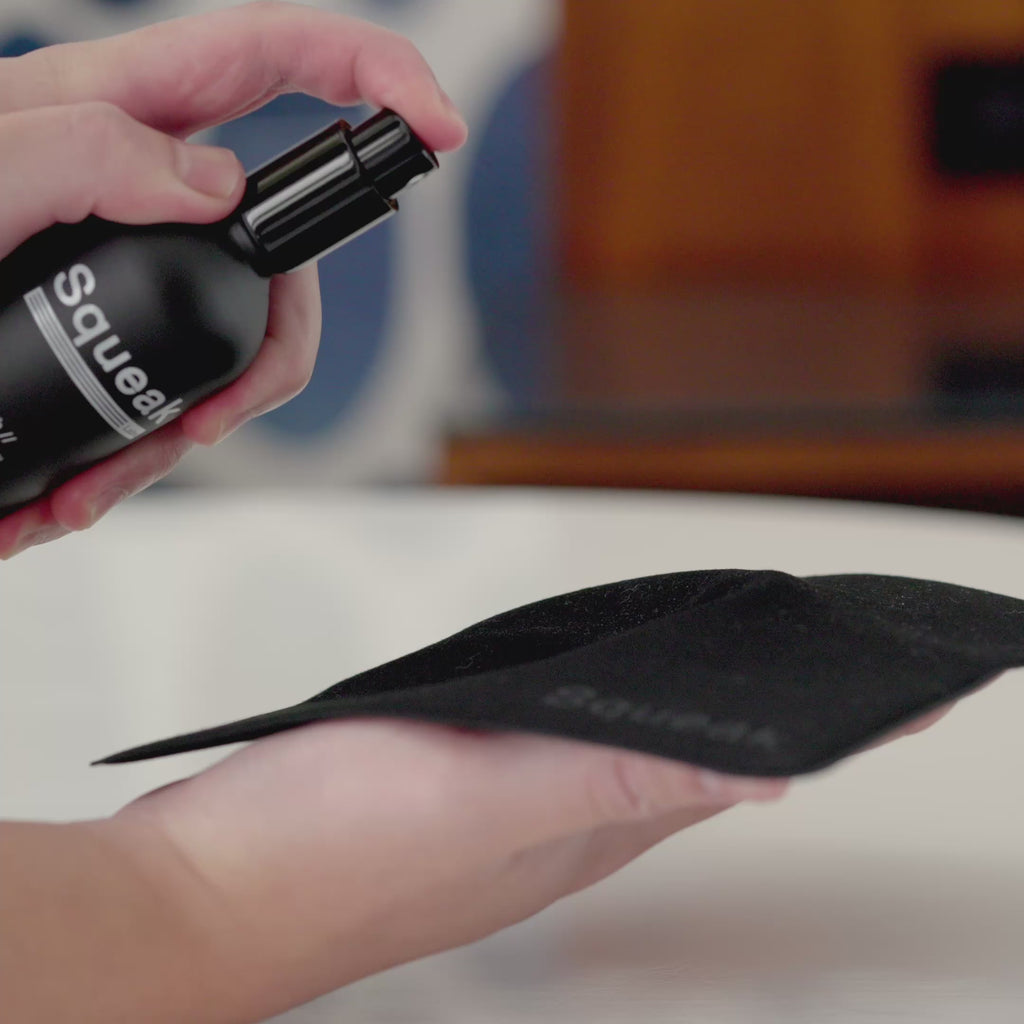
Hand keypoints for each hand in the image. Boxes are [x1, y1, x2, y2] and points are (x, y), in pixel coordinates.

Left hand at [0, 2, 467, 558]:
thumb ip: (89, 149)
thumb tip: (216, 181)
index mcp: (124, 107)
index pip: (284, 58)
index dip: (379, 77)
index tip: (438, 127)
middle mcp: (151, 179)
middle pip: (285, 257)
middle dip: (269, 356)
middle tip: (201, 425)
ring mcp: (147, 252)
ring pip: (240, 339)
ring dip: (193, 428)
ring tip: (99, 485)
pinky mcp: (126, 316)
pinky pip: (179, 383)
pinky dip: (144, 452)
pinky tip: (79, 488)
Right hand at [106, 706, 947, 1020]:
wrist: (196, 891)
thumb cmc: (324, 852)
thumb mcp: (490, 795)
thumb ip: (628, 771)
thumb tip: (768, 766)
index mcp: (591, 824)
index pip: (742, 762)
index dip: (821, 719)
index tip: (897, 687)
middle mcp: (562, 820)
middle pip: (702, 751)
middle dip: (776, 702)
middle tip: (837, 662)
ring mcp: (505, 804)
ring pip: (634, 741)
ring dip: (700, 701)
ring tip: (746, 662)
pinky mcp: (447, 781)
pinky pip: (561, 730)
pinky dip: (608, 698)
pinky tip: (600, 681)